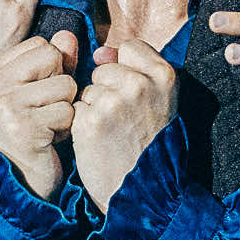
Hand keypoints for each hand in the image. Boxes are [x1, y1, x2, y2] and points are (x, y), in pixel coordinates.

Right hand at [0, 30, 81, 199]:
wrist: (21, 180)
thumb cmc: (32, 130)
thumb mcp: (36, 90)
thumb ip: (53, 61)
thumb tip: (68, 35)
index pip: (40, 44)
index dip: (51, 69)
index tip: (36, 95)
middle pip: (52, 57)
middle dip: (60, 84)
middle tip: (43, 111)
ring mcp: (2, 106)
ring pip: (65, 84)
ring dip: (66, 108)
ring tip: (47, 125)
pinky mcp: (22, 128)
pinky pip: (68, 111)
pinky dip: (67, 127)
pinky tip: (49, 139)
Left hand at [71, 38, 177, 208]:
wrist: (144, 191)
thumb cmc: (151, 145)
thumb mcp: (160, 101)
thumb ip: (136, 69)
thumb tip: (99, 52)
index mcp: (164, 76)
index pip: (129, 48)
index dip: (125, 69)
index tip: (133, 94)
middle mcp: (139, 85)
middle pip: (103, 69)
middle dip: (106, 91)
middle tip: (123, 121)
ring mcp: (112, 103)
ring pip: (87, 90)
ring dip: (93, 109)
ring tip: (112, 133)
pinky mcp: (89, 122)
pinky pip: (75, 109)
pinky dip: (82, 125)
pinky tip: (98, 142)